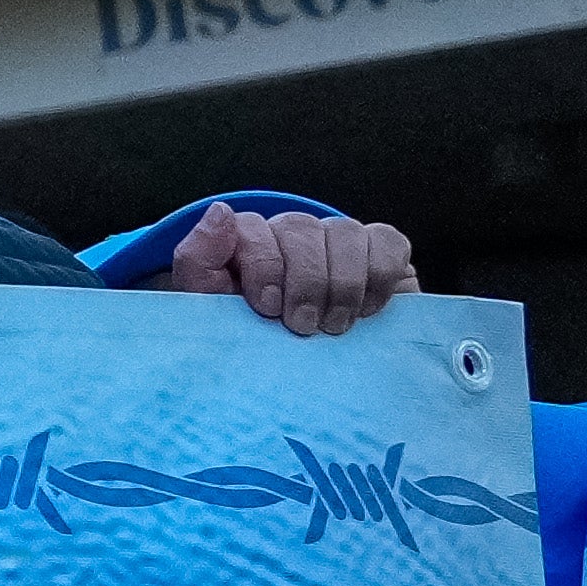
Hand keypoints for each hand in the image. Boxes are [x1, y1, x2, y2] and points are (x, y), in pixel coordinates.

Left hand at [139, 202, 413, 335]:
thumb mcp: (210, 310)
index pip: (249, 226)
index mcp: (245, 241)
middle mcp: (291, 232)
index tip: (267, 308)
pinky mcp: (381, 249)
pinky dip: (379, 277)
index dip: (262, 265)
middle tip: (302, 325)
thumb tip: (220, 212)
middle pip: (299, 227)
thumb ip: (198, 261)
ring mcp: (337, 237)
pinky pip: (387, 243)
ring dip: (341, 285)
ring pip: (344, 232)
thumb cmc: (249, 339)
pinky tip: (365, 310)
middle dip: (303, 281)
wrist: (299, 373)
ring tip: (333, 325)